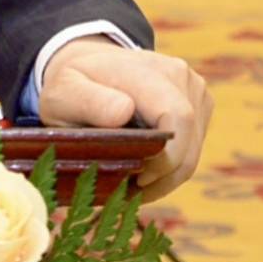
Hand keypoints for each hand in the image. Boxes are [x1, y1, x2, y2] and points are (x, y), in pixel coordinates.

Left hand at [38, 35, 213, 200]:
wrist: (86, 67)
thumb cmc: (71, 86)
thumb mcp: (63, 93)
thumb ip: (89, 101)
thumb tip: (124, 111)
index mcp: (147, 70)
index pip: (178, 117)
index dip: (166, 158)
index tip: (137, 180)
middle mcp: (178, 75)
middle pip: (189, 142)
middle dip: (163, 177)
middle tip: (130, 194)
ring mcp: (193, 89)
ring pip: (193, 151)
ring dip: (166, 177)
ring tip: (132, 186)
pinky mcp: (199, 105)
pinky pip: (193, 147)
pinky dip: (170, 167)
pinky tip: (143, 172)